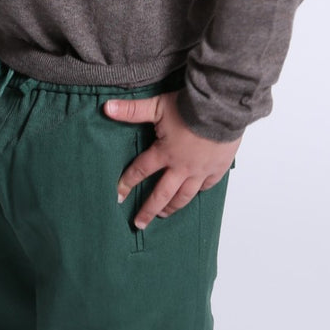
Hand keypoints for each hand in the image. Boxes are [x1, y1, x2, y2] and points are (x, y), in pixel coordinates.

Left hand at [103, 91, 240, 229]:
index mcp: (165, 153)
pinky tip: (194, 194)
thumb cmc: (191, 106)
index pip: (140, 171)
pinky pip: (207, 186)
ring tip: (164, 214)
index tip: (119, 196)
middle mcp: (181, 167)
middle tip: (139, 223)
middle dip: (148, 210)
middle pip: (162, 194)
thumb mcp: (158, 106)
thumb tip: (106, 108)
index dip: (127, 183)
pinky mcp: (218, 168)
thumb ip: (132, 110)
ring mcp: (200, 171)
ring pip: (184, 195)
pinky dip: (199, 192)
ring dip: (172, 206)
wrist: (222, 107)